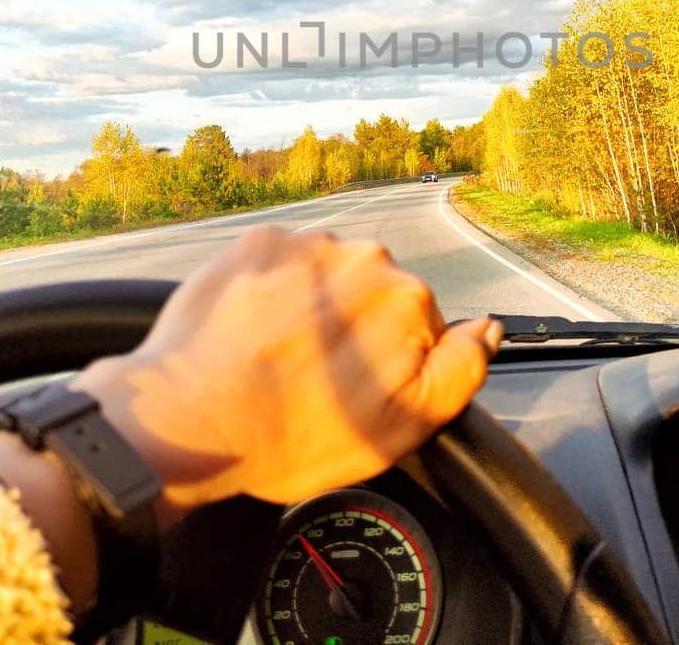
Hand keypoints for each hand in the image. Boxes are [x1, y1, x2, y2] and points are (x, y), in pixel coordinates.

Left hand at [75, 227, 501, 514]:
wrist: (190, 417)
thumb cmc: (293, 436)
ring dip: (315, 307)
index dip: (393, 364)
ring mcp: (306, 244)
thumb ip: (459, 372)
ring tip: (278, 357)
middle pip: (376, 293)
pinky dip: (274, 291)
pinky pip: (283, 263)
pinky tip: (254, 331)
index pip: (421, 327)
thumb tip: (487, 328)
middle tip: (316, 380)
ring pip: (329, 276)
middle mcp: (364, 256)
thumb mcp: (401, 430)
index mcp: (408, 299)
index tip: (359, 391)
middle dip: (356, 328)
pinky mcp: (257, 242)